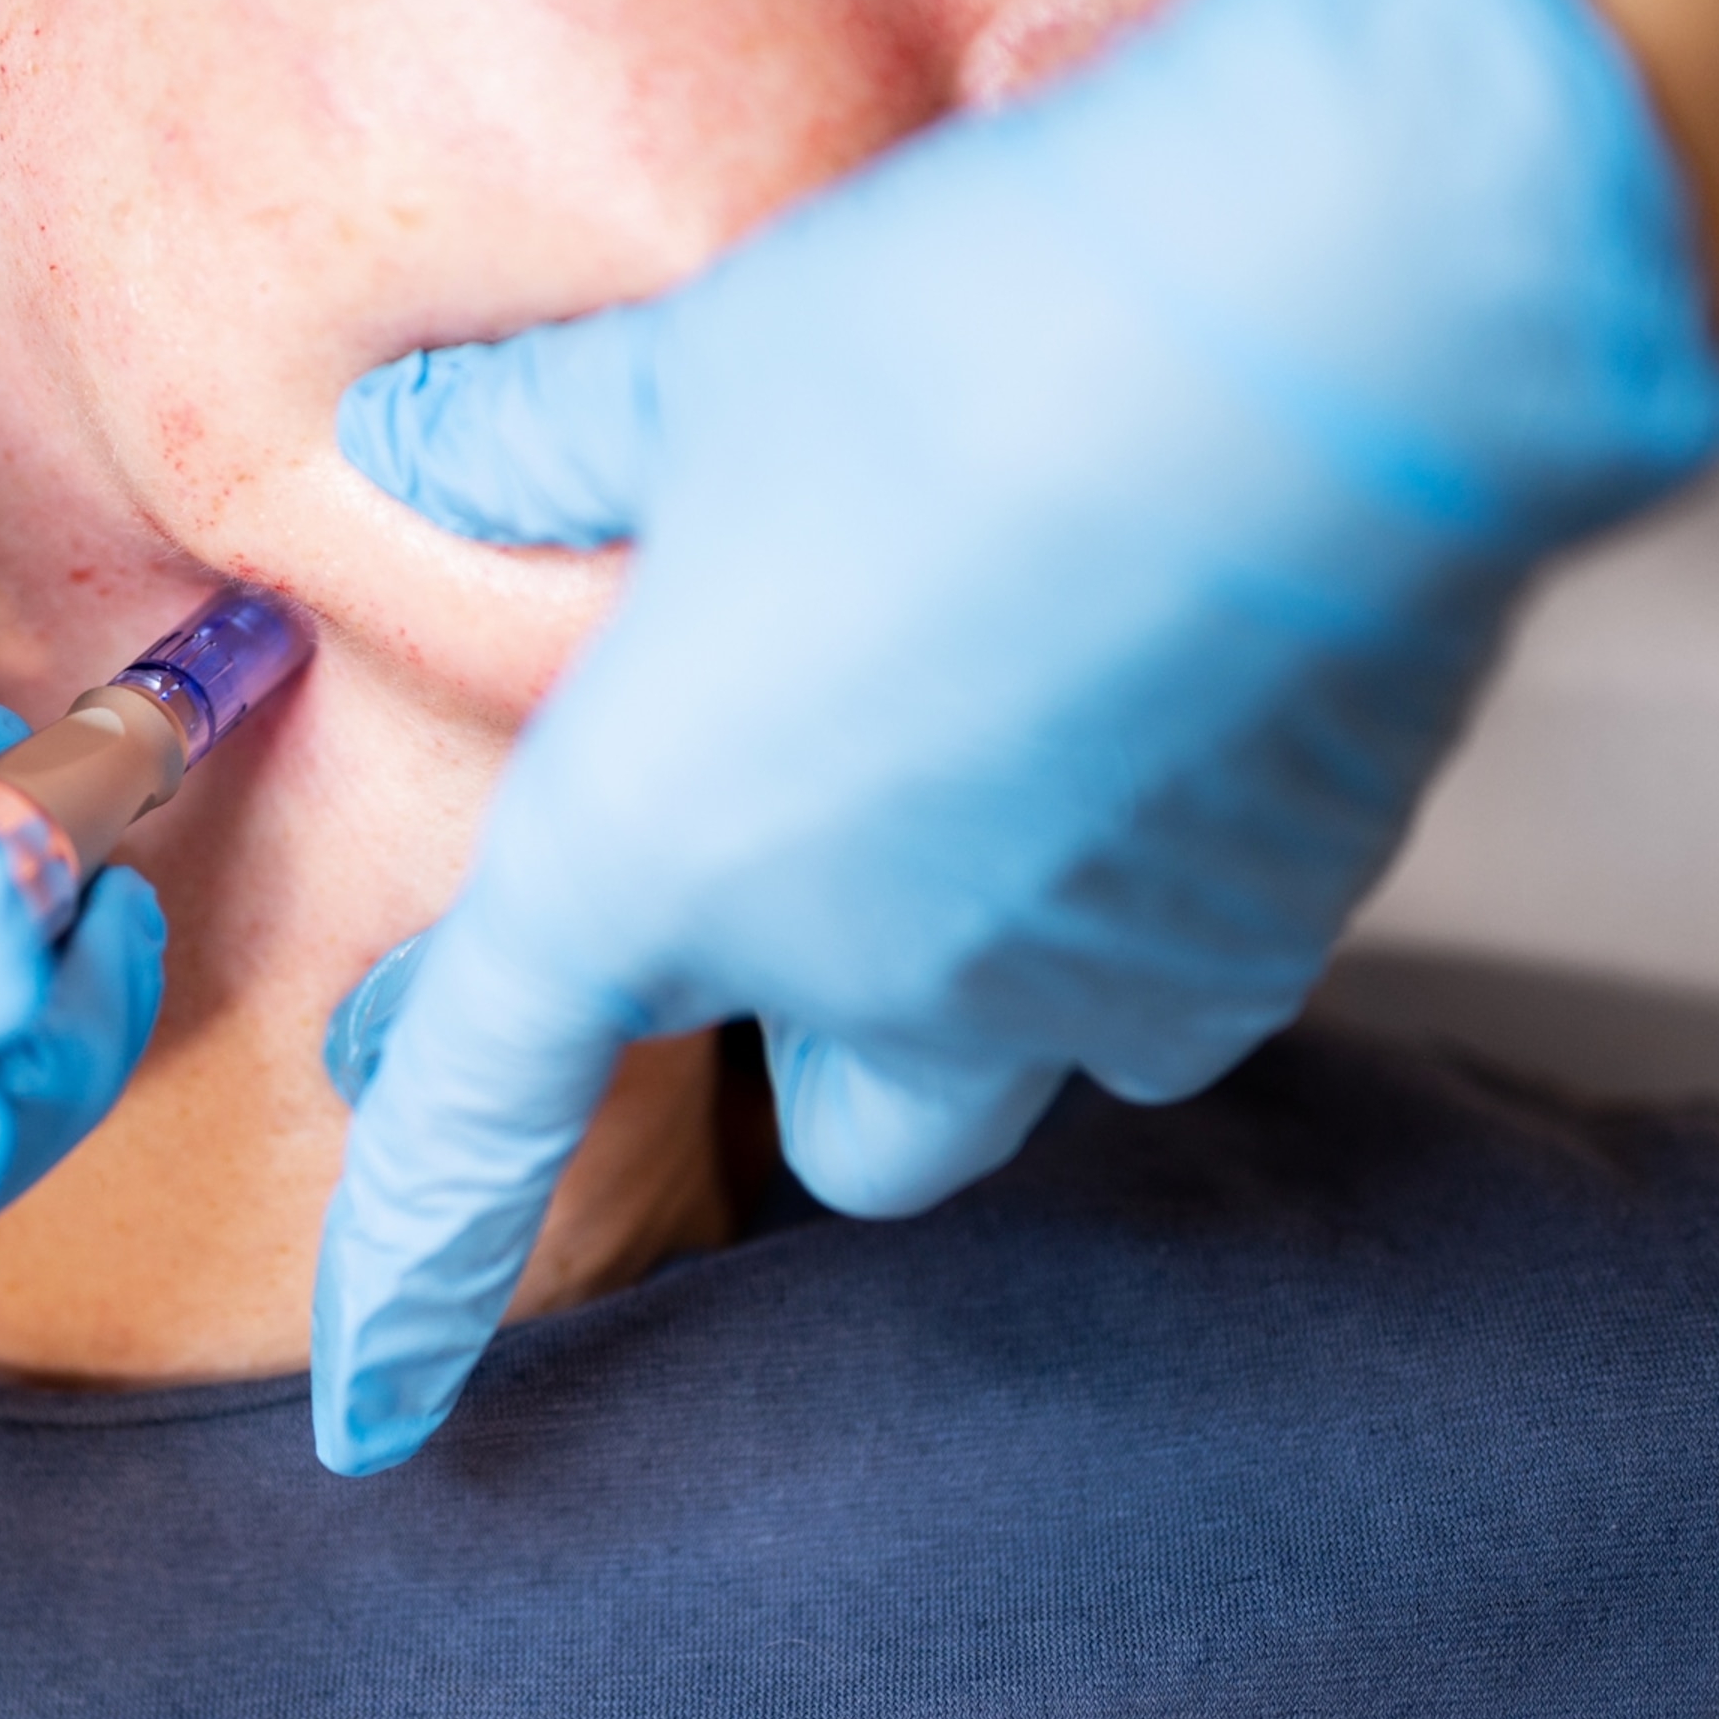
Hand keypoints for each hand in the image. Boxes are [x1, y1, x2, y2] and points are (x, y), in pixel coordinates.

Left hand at [311, 0, 1718, 1472]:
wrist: (1346, 306)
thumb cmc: (969, 329)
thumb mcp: (695, 367)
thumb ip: (529, 442)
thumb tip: (408, 442)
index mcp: (654, 849)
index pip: (479, 1115)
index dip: (408, 1274)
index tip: (373, 1412)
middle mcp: (858, 968)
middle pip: (808, 1134)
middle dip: (779, 1053)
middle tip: (778, 894)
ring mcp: (1077, 981)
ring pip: (1000, 1071)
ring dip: (970, 982)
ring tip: (995, 760)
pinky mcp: (1266, 933)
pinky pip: (1159, 982)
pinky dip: (1121, 905)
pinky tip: (1139, 727)